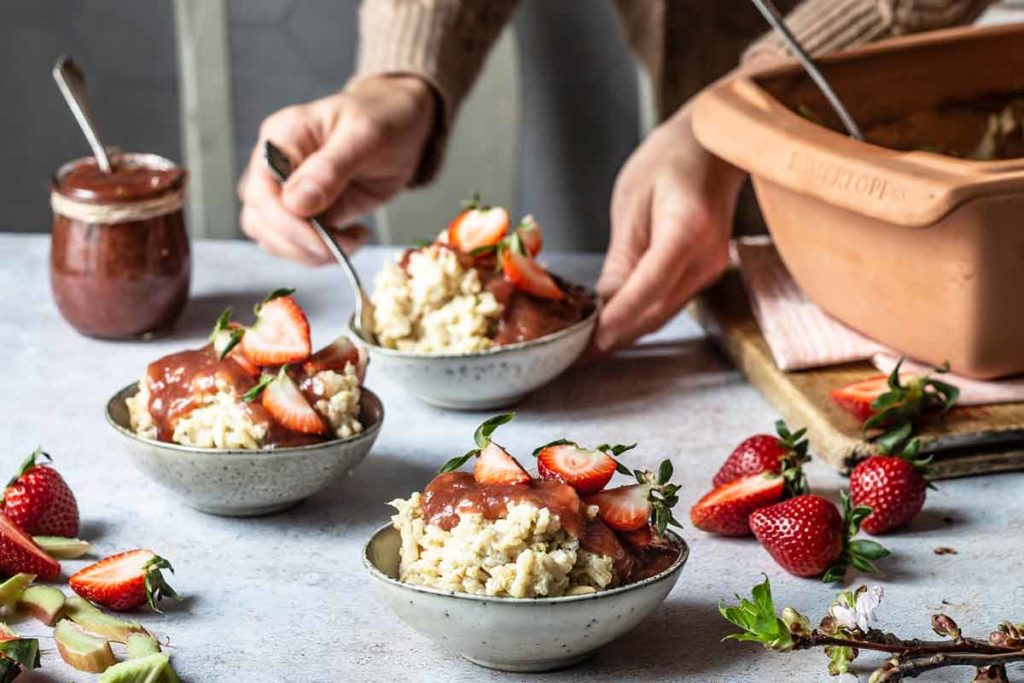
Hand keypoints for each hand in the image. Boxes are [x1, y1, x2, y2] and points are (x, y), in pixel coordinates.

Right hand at [238, 75, 435, 264]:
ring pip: (273, 238)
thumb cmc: (383, 118)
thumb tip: (296, 203)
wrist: (402, 125)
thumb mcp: (364, 135)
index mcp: (281, 138)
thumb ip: (330, 168)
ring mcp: (288, 192)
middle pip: (260, 220)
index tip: (321, 240)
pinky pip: (298, 244)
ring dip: (309, 253)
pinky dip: (322, 253)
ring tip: (351, 242)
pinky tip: (353, 238)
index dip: (285, 222)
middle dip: (299, 244)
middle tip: (343, 246)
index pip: (260, 189)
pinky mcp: (307, 213)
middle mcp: (275, 166)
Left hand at [592, 101, 744, 353]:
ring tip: (583, 347)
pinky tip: (610, 324)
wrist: (715, 146)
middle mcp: (707, 256)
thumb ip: (622, 256)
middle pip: (656, 311)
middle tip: (573, 356)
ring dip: (625, 333)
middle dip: (614, 337)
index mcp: (688, 229)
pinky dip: (638, 316)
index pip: (650, 286)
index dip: (618, 318)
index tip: (589, 341)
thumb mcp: (632, 201)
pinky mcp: (705, 273)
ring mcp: (711, 268)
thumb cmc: (671, 159)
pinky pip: (668, 302)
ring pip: (662, 314)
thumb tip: (605, 304)